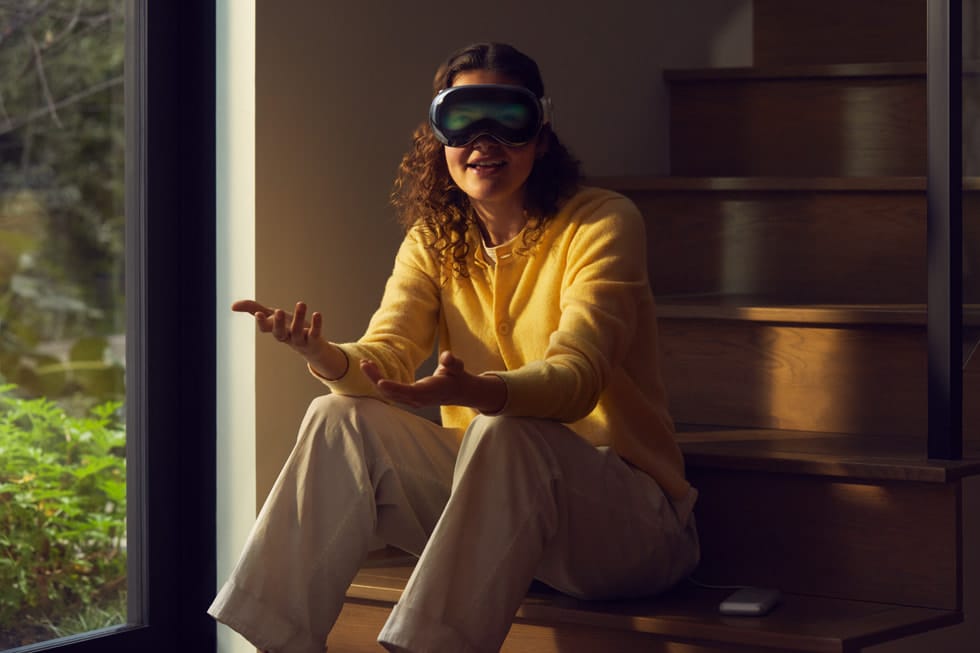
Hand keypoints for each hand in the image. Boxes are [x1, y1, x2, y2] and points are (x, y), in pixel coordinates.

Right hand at [231, 299, 346, 377]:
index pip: (265, 328)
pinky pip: (315, 333)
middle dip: (278, 323)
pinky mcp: (314, 339)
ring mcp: (300, 340)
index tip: (259, 313)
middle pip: (280, 334)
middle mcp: (286, 337)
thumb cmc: (288, 327)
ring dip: (299, 317)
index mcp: (275, 330)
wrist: (311, 346)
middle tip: (278, 311)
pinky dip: (316, 324)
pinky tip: (317, 314)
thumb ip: (253, 309)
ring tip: (301, 303)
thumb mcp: (271, 316)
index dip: (262, 322)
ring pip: (298, 331)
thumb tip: (232, 306)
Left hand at [360, 350, 505, 412]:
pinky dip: (379, 382)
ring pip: (388, 394)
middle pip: (392, 393)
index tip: (380, 382)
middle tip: (365, 364)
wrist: (458, 391)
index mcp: (429, 391)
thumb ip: (453, 362)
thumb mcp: (457, 368)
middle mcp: (417, 399)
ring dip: (375, 380)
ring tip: (365, 364)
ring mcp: (411, 400)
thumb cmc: (456, 377)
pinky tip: (372, 370)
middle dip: (376, 379)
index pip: (409, 391)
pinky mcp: (407, 398)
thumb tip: (448, 357)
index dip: (394, 387)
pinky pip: (390, 392)